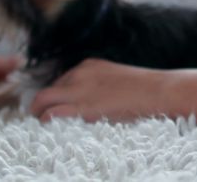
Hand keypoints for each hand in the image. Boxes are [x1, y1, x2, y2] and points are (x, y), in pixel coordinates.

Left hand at [30, 59, 173, 121]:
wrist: (158, 91)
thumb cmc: (144, 90)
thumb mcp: (116, 79)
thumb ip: (100, 85)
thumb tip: (93, 101)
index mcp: (88, 66)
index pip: (60, 82)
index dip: (56, 97)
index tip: (58, 108)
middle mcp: (79, 74)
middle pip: (47, 89)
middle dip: (41, 104)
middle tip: (42, 119)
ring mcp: (79, 90)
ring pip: (42, 100)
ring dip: (38, 113)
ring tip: (41, 127)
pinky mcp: (83, 108)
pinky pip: (51, 114)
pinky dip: (46, 122)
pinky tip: (50, 131)